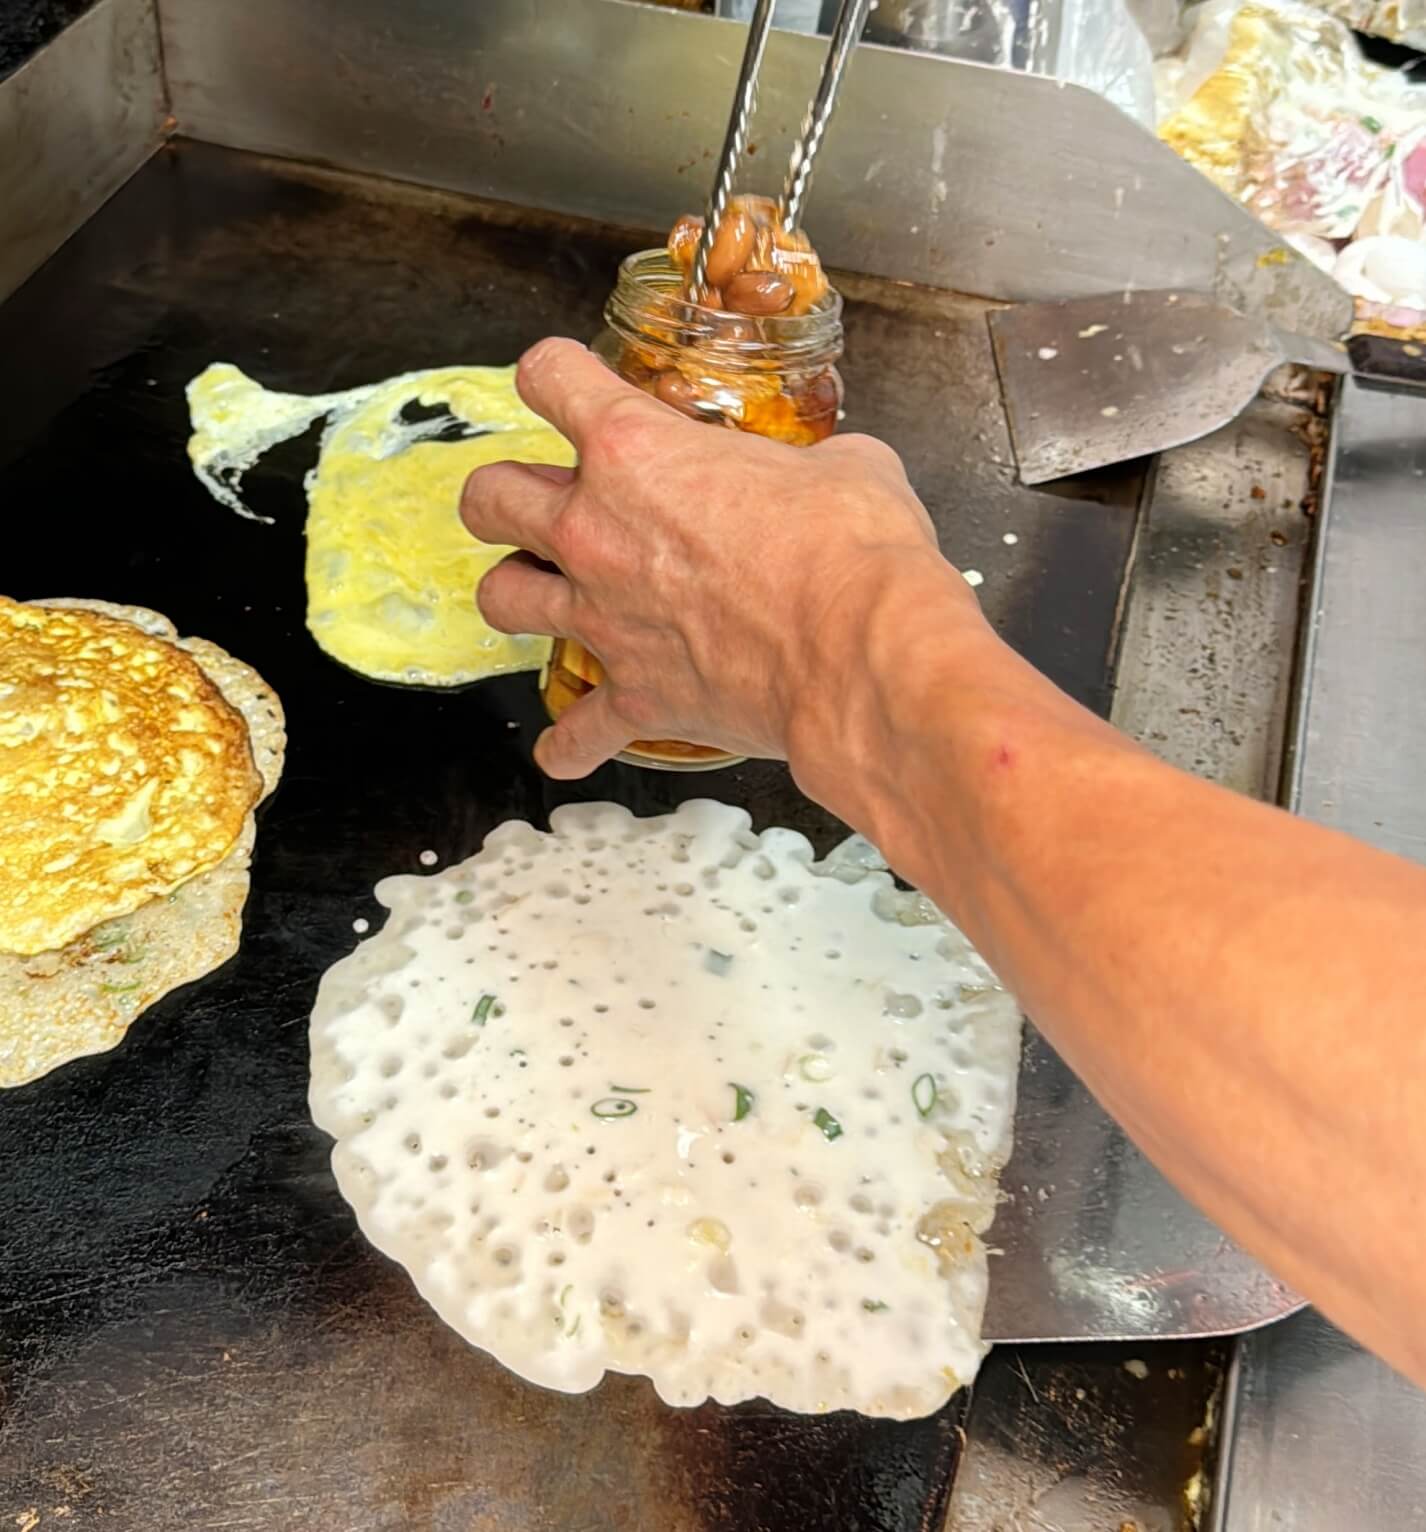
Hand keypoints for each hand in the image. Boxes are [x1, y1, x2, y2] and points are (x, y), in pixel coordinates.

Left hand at [462, 338, 979, 778]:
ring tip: (541, 597)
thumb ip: (812, 461)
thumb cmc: (853, 554)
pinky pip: (574, 731)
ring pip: (499, 599)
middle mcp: (597, 532)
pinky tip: (571, 745)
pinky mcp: (633, 697)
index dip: (554, 375)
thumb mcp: (846, 466)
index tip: (563, 385)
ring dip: (516, 594)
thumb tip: (833, 473)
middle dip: (502, 499)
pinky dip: (572, 740)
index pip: (550, 379)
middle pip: (489, 499)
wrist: (857, 654)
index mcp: (638, 450)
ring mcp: (603, 619)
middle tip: (533, 503)